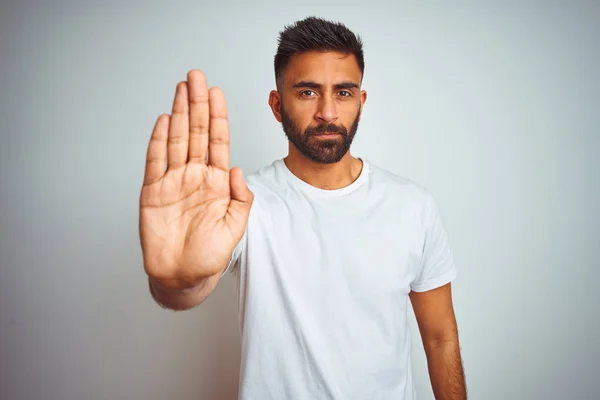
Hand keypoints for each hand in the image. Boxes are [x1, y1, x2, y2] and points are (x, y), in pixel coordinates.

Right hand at [139, 70, 252, 290]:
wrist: (183, 276)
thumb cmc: (211, 254)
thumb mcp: (236, 226)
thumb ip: (242, 198)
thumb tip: (239, 169)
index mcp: (218, 182)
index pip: (219, 141)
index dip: (218, 116)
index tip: (217, 93)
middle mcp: (196, 176)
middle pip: (197, 132)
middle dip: (198, 104)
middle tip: (196, 76)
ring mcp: (174, 182)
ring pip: (177, 140)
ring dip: (179, 114)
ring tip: (181, 89)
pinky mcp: (153, 192)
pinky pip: (156, 161)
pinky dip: (158, 141)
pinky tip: (164, 121)